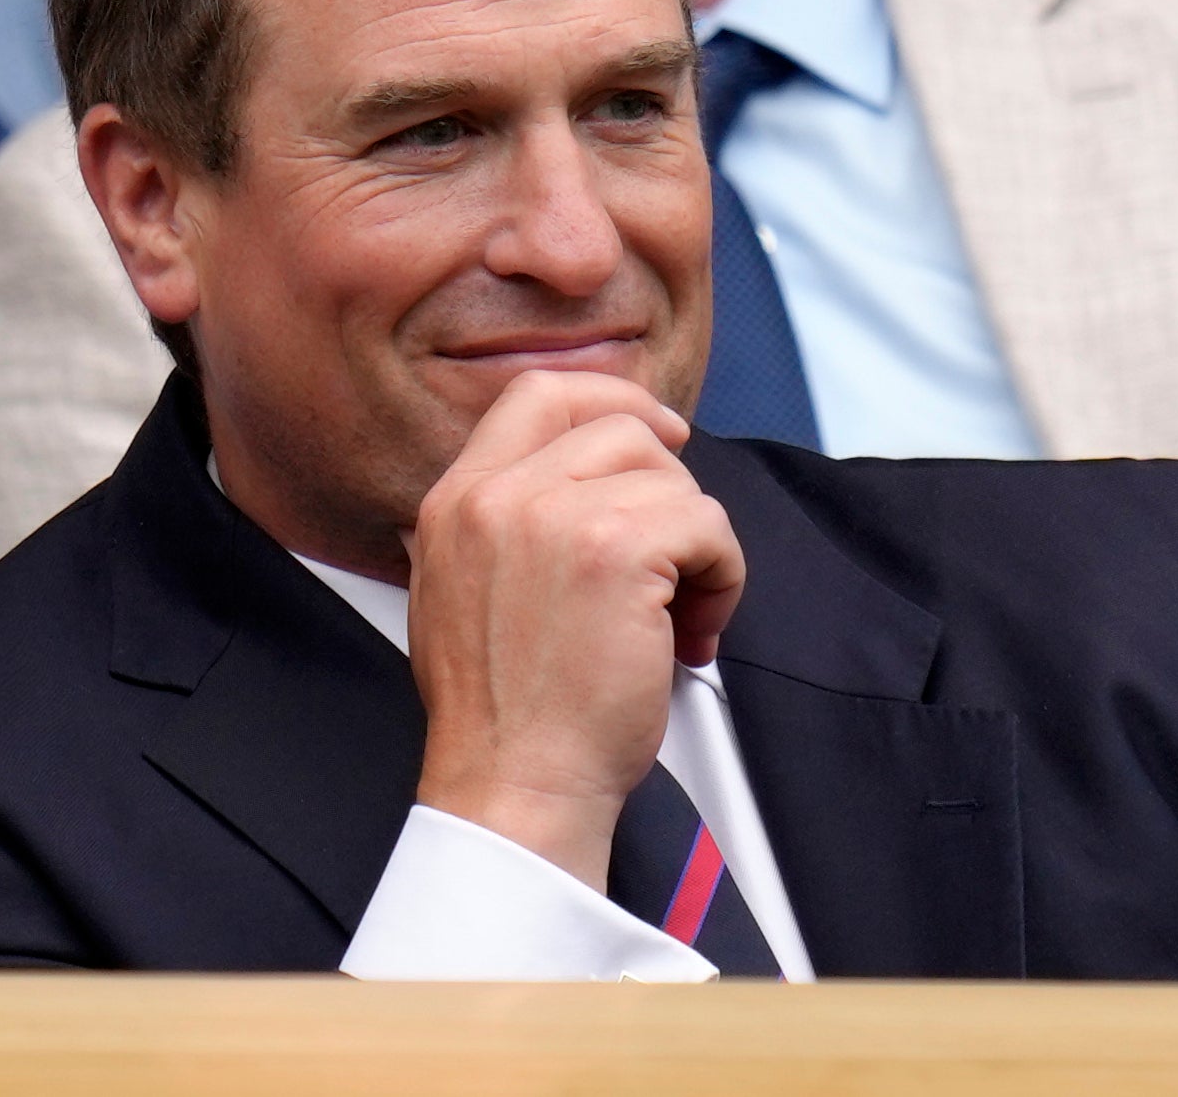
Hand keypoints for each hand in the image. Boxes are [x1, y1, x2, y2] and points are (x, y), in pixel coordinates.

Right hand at [403, 370, 744, 893]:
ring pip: (669, 478)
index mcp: (455, 501)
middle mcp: (496, 495)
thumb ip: (498, 525)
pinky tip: (692, 631)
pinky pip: (705, 523)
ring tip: (678, 614)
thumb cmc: (503, 714)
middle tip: (678, 554)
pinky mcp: (616, 550)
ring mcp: (554, 516)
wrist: (513, 783)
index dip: (611, 399)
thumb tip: (572, 483)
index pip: (538, 393)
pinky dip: (723, 576)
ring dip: (696, 545)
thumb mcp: (455, 592)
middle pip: (619, 428)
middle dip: (668, 486)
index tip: (656, 435)